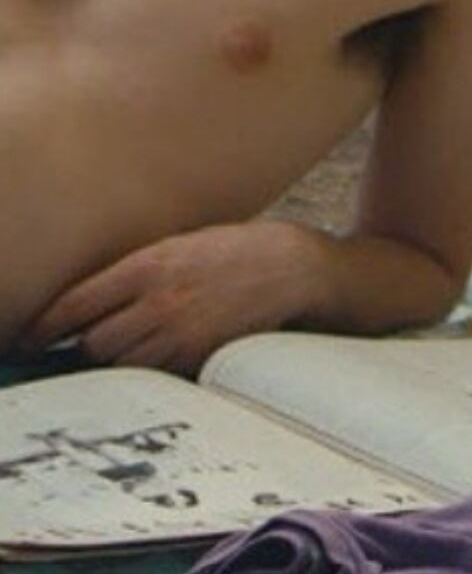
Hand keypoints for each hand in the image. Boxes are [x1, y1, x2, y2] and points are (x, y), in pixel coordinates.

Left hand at [18, 221, 322, 375]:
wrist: (295, 267)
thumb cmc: (237, 251)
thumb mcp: (179, 245)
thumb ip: (136, 272)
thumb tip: (93, 304)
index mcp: (147, 266)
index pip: (74, 306)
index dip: (42, 329)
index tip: (26, 341)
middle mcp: (159, 302)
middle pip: (94, 344)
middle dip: (90, 348)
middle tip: (92, 346)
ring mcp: (183, 333)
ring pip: (125, 366)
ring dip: (122, 362)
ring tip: (135, 351)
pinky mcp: (205, 356)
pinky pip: (161, 375)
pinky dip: (155, 371)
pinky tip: (165, 356)